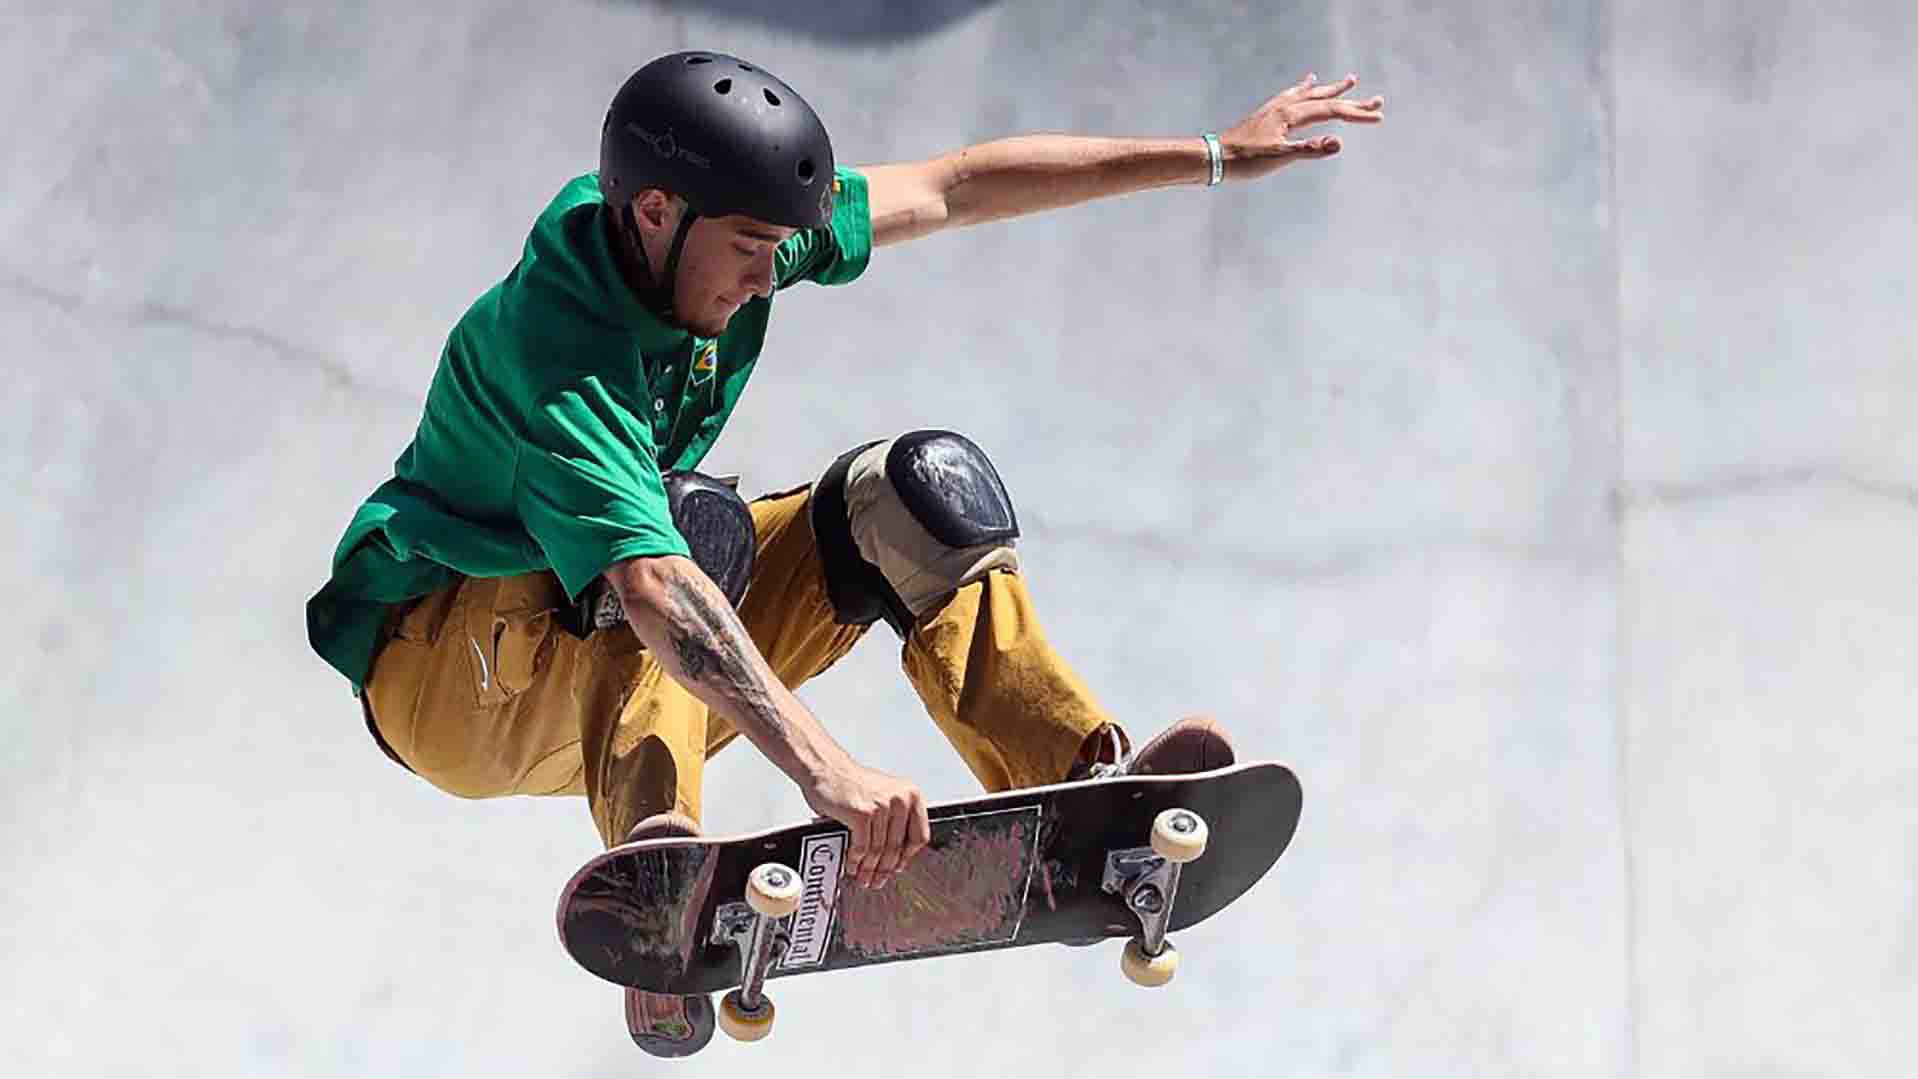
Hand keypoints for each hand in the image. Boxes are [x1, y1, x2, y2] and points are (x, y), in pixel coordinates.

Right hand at [800, 758, 930, 888]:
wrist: (825, 768)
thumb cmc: (850, 783)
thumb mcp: (883, 796)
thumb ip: (894, 820)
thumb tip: (895, 854)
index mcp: (911, 795)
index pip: (919, 836)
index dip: (907, 857)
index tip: (898, 867)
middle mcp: (900, 799)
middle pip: (898, 847)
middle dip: (885, 869)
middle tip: (877, 880)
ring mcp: (882, 806)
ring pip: (879, 851)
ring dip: (869, 869)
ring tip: (863, 877)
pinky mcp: (863, 814)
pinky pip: (862, 847)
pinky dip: (856, 860)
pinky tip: (852, 865)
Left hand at [1218, 72, 1384, 180]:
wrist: (1215, 157)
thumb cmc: (1246, 161)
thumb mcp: (1280, 157)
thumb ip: (1310, 150)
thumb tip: (1339, 143)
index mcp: (1291, 115)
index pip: (1332, 112)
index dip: (1357, 114)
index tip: (1378, 117)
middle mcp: (1285, 106)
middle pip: (1325, 100)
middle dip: (1353, 101)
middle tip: (1377, 100)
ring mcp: (1276, 108)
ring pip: (1311, 94)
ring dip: (1331, 89)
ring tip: (1348, 81)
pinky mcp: (1268, 113)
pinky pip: (1292, 95)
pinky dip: (1304, 88)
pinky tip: (1307, 82)